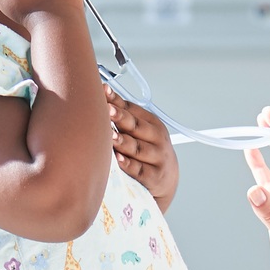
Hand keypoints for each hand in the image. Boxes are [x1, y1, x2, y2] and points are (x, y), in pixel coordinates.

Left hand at [108, 88, 179, 212]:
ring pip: (138, 148)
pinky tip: (119, 160)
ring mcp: (157, 157)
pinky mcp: (155, 176)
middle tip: (107, 110)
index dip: (116, 101)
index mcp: (152, 122)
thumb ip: (123, 114)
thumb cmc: (148, 149)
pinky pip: (140, 170)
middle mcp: (157, 138)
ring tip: (110, 136)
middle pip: (136, 127)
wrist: (167, 178)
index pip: (132, 109)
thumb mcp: (141, 130)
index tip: (103, 92)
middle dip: (121, 118)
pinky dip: (129, 165)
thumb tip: (101, 92)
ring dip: (123, 142)